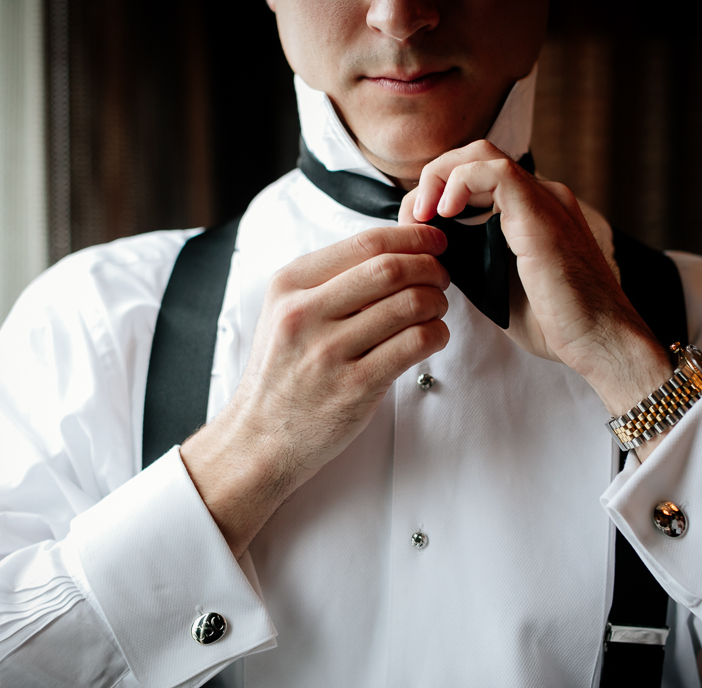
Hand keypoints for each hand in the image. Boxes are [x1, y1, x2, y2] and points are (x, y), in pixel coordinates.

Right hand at [181, 225, 449, 555]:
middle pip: (391, 269)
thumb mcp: (287, 313)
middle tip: (441, 277)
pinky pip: (415, 345)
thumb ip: (331, 281)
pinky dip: (437, 334)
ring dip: (437, 302)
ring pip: (410, 304)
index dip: (412, 237)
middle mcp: (305, 314)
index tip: (434, 243)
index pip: (366, 243)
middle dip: (430, 267)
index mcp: (289, 285)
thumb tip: (397, 247)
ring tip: (436, 309)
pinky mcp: (355, 386)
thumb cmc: (282, 373)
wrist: (260, 437)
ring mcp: (329, 351)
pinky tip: (432, 337)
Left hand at [400, 140, 672, 433]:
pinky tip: (445, 213)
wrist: (601, 342)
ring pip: (480, 154)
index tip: (416, 228)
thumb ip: (472, 262)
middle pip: (474, 157)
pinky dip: (459, 182)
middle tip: (413, 218)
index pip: (476, 177)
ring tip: (423, 215)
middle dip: (433, 179)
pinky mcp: (540, 214)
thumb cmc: (558, 325)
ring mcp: (544, 200)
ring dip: (440, 178)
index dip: (438, 193)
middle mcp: (542, 197)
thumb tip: (436, 254)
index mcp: (534, 213)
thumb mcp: (499, 287)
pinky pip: (494, 171)